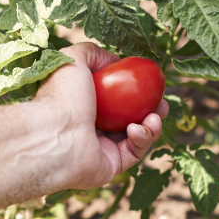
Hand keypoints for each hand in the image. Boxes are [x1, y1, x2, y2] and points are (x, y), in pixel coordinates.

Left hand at [36, 42, 167, 190]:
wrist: (55, 136)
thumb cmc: (61, 97)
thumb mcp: (72, 60)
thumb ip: (91, 52)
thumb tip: (112, 60)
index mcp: (84, 105)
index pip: (116, 100)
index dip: (136, 93)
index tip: (151, 86)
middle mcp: (92, 128)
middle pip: (130, 118)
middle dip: (151, 111)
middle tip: (162, 105)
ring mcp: (101, 149)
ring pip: (136, 137)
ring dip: (151, 126)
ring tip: (154, 117)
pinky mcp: (110, 166)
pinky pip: (134, 152)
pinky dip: (141, 139)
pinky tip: (136, 129)